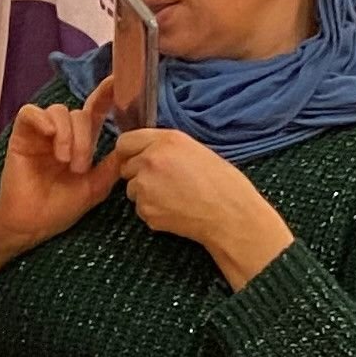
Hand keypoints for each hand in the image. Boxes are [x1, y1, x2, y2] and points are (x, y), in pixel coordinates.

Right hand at [0, 86, 125, 250]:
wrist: (31, 225)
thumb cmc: (60, 208)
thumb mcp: (95, 187)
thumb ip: (112, 165)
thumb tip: (132, 146)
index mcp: (80, 143)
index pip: (94, 111)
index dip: (105, 95)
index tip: (117, 83)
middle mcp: (61, 134)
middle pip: (78, 113)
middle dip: (83, 138)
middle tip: (79, 167)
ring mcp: (40, 135)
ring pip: (58, 111)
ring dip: (67, 134)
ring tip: (64, 161)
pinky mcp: (21, 136)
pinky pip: (30, 113)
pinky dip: (42, 120)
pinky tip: (49, 137)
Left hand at [111, 127, 293, 287]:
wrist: (230, 215)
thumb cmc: (223, 184)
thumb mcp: (196, 151)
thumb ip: (166, 148)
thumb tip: (147, 152)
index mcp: (167, 141)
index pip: (125, 141)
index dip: (129, 152)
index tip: (135, 158)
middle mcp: (151, 159)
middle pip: (125, 166)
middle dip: (138, 174)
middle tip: (165, 182)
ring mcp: (145, 186)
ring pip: (132, 189)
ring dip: (145, 194)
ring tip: (174, 197)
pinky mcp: (145, 209)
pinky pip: (141, 209)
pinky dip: (153, 211)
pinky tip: (175, 210)